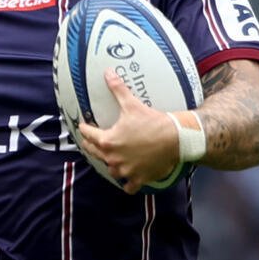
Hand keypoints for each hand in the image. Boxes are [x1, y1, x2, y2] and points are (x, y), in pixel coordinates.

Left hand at [78, 72, 179, 193]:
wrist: (175, 138)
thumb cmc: (152, 121)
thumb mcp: (132, 104)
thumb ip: (117, 89)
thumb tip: (107, 73)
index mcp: (107, 141)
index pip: (88, 135)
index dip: (85, 128)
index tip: (84, 126)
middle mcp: (112, 158)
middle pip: (94, 153)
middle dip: (92, 145)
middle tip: (92, 141)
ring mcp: (124, 171)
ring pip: (110, 170)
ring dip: (110, 164)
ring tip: (112, 158)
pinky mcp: (137, 179)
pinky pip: (127, 186)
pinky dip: (127, 183)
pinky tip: (128, 177)